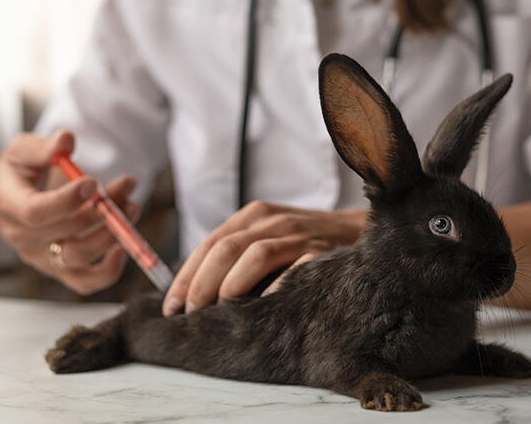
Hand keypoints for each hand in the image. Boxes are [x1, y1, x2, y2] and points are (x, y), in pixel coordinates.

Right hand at [0, 130, 140, 294]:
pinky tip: (125, 248)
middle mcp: (23, 238)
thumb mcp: (24, 151)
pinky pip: (85, 282)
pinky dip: (108, 272)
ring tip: (133, 207)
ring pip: (79, 256)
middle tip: (127, 185)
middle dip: (102, 208)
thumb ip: (44, 146)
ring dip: (112, 234)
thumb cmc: (18, 172)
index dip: (66, 200)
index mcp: (8, 206)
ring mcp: (41, 258)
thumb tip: (66, 141)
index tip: (93, 182)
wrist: (8, 201)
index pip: (35, 212)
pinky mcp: (60, 269)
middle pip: (66, 232)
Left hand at [162, 201, 366, 315]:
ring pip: (255, 254)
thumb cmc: (304, 242)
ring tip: (220, 310)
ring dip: (232, 284)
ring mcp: (298, 234)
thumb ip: (237, 255)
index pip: (210, 243)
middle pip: (226, 248)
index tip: (172, 306)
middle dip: (202, 283)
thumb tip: (195, 295)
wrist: (358, 231)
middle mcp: (272, 220)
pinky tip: (266, 302)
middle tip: (191, 314)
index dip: (187, 275)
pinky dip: (280, 283)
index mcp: (254, 215)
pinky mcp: (323, 249)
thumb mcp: (268, 238)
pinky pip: (297, 265)